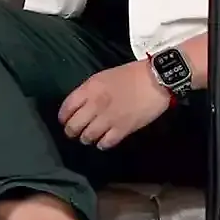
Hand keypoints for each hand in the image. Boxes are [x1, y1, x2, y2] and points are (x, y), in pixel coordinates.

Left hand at [58, 61, 172, 149]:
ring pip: (87, 137)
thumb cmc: (130, 75)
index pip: (66, 108)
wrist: (156, 79)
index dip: (63, 117)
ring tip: (90, 138)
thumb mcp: (103, 77)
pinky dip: (102, 144)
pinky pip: (105, 143)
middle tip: (75, 133)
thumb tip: (80, 106)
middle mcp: (95, 104)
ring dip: (86, 139)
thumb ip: (89, 91)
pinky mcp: (123, 129)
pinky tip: (103, 142)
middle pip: (74, 126)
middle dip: (72, 131)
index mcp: (90, 89)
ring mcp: (109, 118)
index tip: (65, 121)